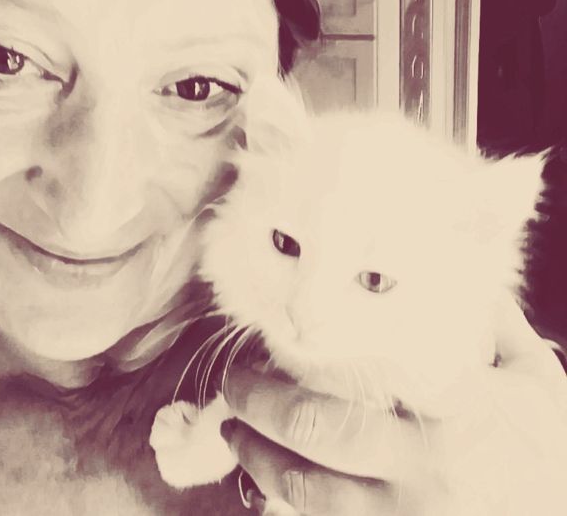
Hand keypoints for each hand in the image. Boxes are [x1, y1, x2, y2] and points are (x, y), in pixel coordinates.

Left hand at [221, 298, 566, 514]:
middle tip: (233, 386)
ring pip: (310, 497)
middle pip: (315, 441)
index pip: (349, 394)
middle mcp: (421, 474)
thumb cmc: (553, 453)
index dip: (287, 379)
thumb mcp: (534, 380)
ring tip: (235, 432)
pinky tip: (275, 482)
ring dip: (260, 462)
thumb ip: (491, 325)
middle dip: (257, 411)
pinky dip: (293, 505)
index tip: (262, 351)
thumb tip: (459, 276)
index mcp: (449, 416)